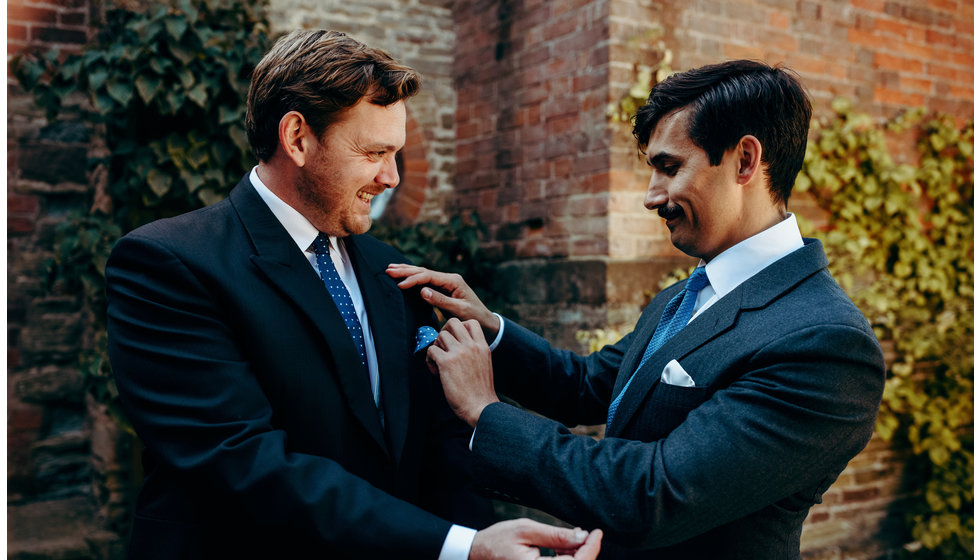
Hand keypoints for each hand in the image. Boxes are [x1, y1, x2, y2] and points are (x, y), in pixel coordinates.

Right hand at [386, 264, 499, 339]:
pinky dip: (413, 278)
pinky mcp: (443, 289)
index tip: (399, 284)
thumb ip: (440, 300)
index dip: (413, 279)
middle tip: (388, 270)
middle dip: (406, 271)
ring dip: (407, 271)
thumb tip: (422, 291)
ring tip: (391, 269)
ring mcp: (446, 283)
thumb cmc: (474, 317)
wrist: (485, 322)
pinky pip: (425, 281)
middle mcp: (449, 278)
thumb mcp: (458, 310)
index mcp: (453, 281)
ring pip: (423, 274)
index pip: (428, 276)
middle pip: (424, 271)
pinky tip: (404, 275)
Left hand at [427, 318, 498, 426]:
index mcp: (482, 347)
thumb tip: (455, 348)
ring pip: (440, 335)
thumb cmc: (481, 392)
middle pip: (453, 322)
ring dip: (436, 347)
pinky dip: (429, 360)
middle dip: (444, 331)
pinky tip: (436, 372)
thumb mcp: (484, 365)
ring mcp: (458, 352)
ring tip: (438, 362)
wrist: (480, 407)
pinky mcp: (446, 362)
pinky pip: (431, 350)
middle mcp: (471, 346)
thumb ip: (474, 353)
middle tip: (443, 347)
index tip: (455, 341)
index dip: (459, 328)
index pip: (471, 323)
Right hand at [470, 519, 602, 559]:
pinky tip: (563, 547)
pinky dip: (566, 559)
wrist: (475, 555)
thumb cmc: (496, 541)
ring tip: (574, 537)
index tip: (597, 532)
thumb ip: (555, 535)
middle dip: (586, 551)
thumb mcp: (525, 530)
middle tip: (587, 533)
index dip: (592, 548)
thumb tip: (582, 536)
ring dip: (577, 556)